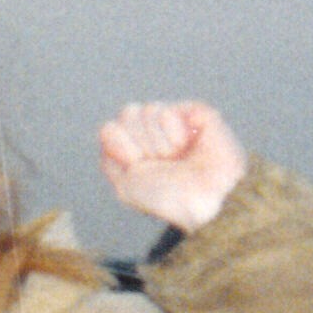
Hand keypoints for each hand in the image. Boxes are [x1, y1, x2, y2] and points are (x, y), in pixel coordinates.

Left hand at [98, 101, 246, 234]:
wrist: (203, 202)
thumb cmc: (168, 198)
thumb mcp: (126, 187)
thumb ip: (108, 158)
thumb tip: (112, 127)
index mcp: (134, 145)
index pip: (110, 128)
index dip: (122, 149)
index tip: (139, 168)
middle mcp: (153, 129)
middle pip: (128, 112)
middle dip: (142, 145)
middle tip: (162, 163)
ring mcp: (175, 118)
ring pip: (148, 110)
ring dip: (161, 144)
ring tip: (177, 157)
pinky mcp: (196, 112)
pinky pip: (168, 112)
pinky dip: (175, 134)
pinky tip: (189, 144)